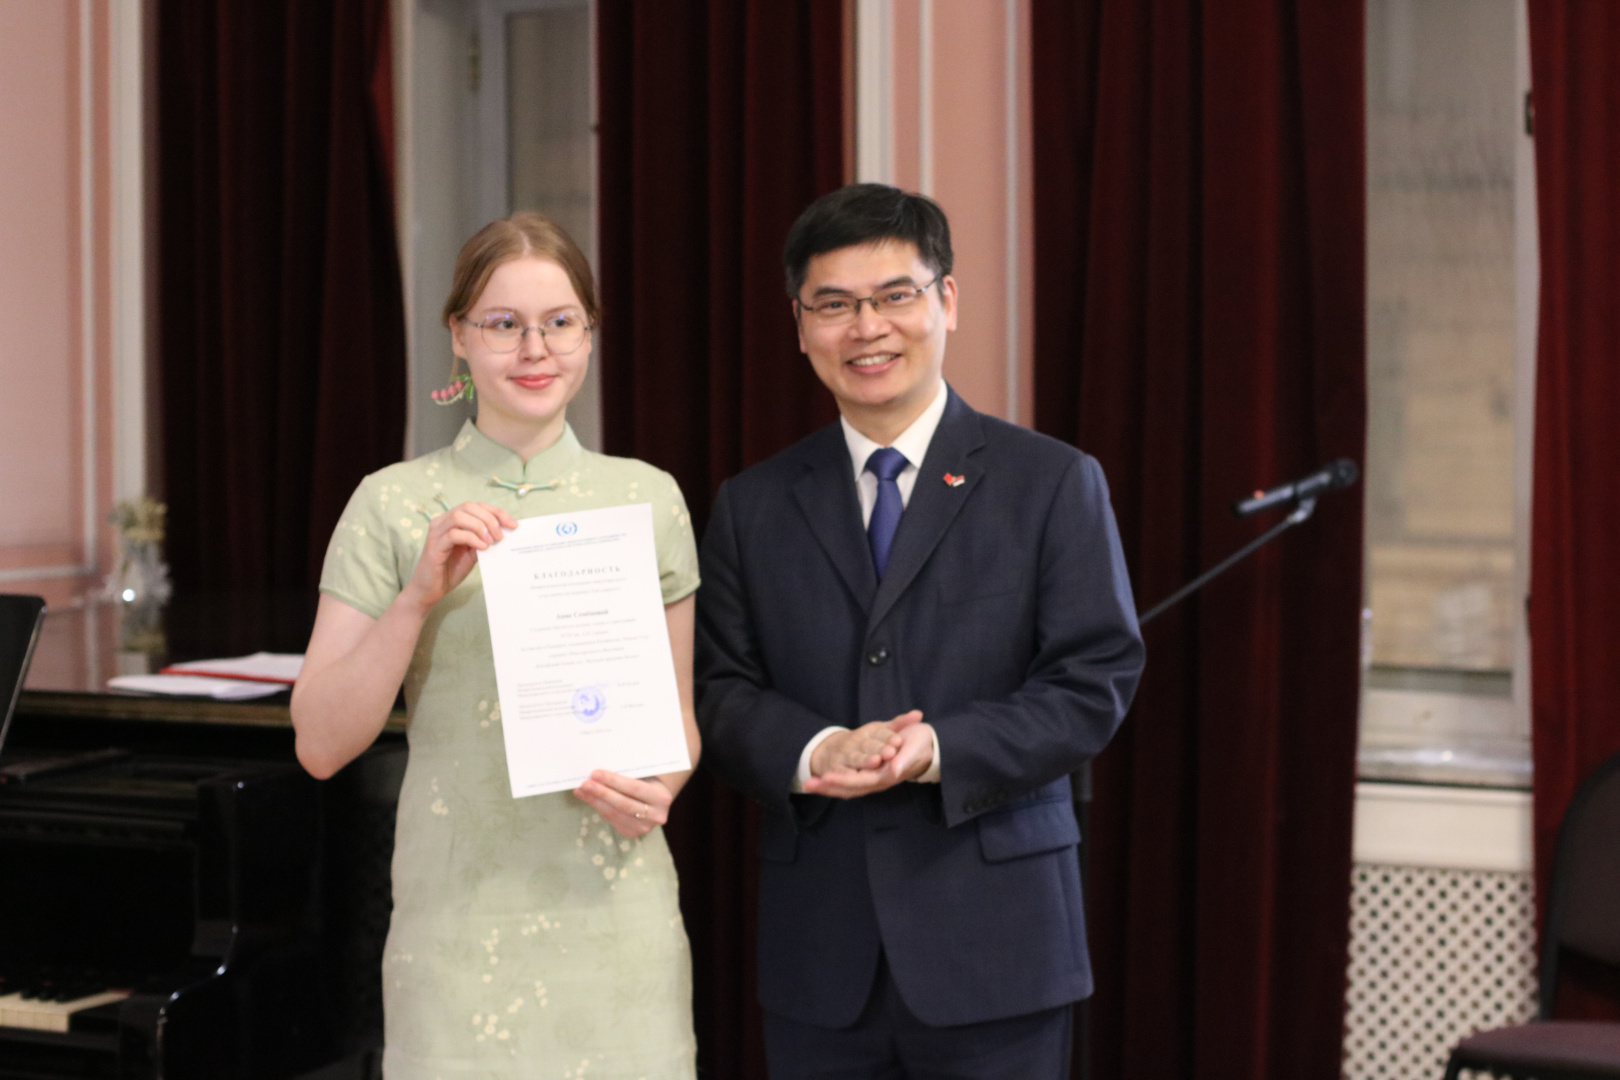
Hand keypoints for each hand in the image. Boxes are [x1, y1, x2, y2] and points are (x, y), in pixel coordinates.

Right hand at [402, 502, 516, 610]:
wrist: (431, 589)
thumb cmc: (451, 569)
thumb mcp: (473, 552)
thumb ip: (484, 539)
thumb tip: (505, 531)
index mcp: (453, 520)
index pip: (477, 506)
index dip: (497, 512)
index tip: (513, 524)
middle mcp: (443, 521)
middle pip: (469, 506)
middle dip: (490, 519)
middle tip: (500, 536)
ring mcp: (437, 532)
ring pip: (460, 516)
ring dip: (480, 527)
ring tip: (490, 542)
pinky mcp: (434, 545)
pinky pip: (454, 534)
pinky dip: (471, 538)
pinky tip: (481, 548)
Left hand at [574, 771, 672, 838]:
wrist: (657, 799)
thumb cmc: (648, 780)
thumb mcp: (645, 775)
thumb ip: (628, 774)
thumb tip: (598, 772)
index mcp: (662, 797)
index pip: (635, 788)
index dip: (614, 781)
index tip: (595, 773)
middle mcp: (656, 815)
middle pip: (623, 804)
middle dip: (601, 793)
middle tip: (584, 784)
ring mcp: (644, 827)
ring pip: (615, 814)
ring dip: (595, 801)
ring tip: (581, 790)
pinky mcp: (632, 832)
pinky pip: (612, 820)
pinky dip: (599, 807)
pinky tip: (589, 798)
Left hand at [803, 714, 933, 798]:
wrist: (928, 746)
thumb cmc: (920, 745)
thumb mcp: (914, 748)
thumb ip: (903, 760)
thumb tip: (892, 771)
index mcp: (886, 776)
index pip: (860, 781)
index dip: (842, 780)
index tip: (825, 777)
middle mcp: (878, 781)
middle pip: (849, 788)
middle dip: (827, 786)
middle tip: (807, 783)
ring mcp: (874, 779)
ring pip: (847, 787)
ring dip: (827, 786)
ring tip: (808, 784)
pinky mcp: (871, 774)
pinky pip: (849, 782)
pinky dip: (835, 782)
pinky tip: (822, 781)